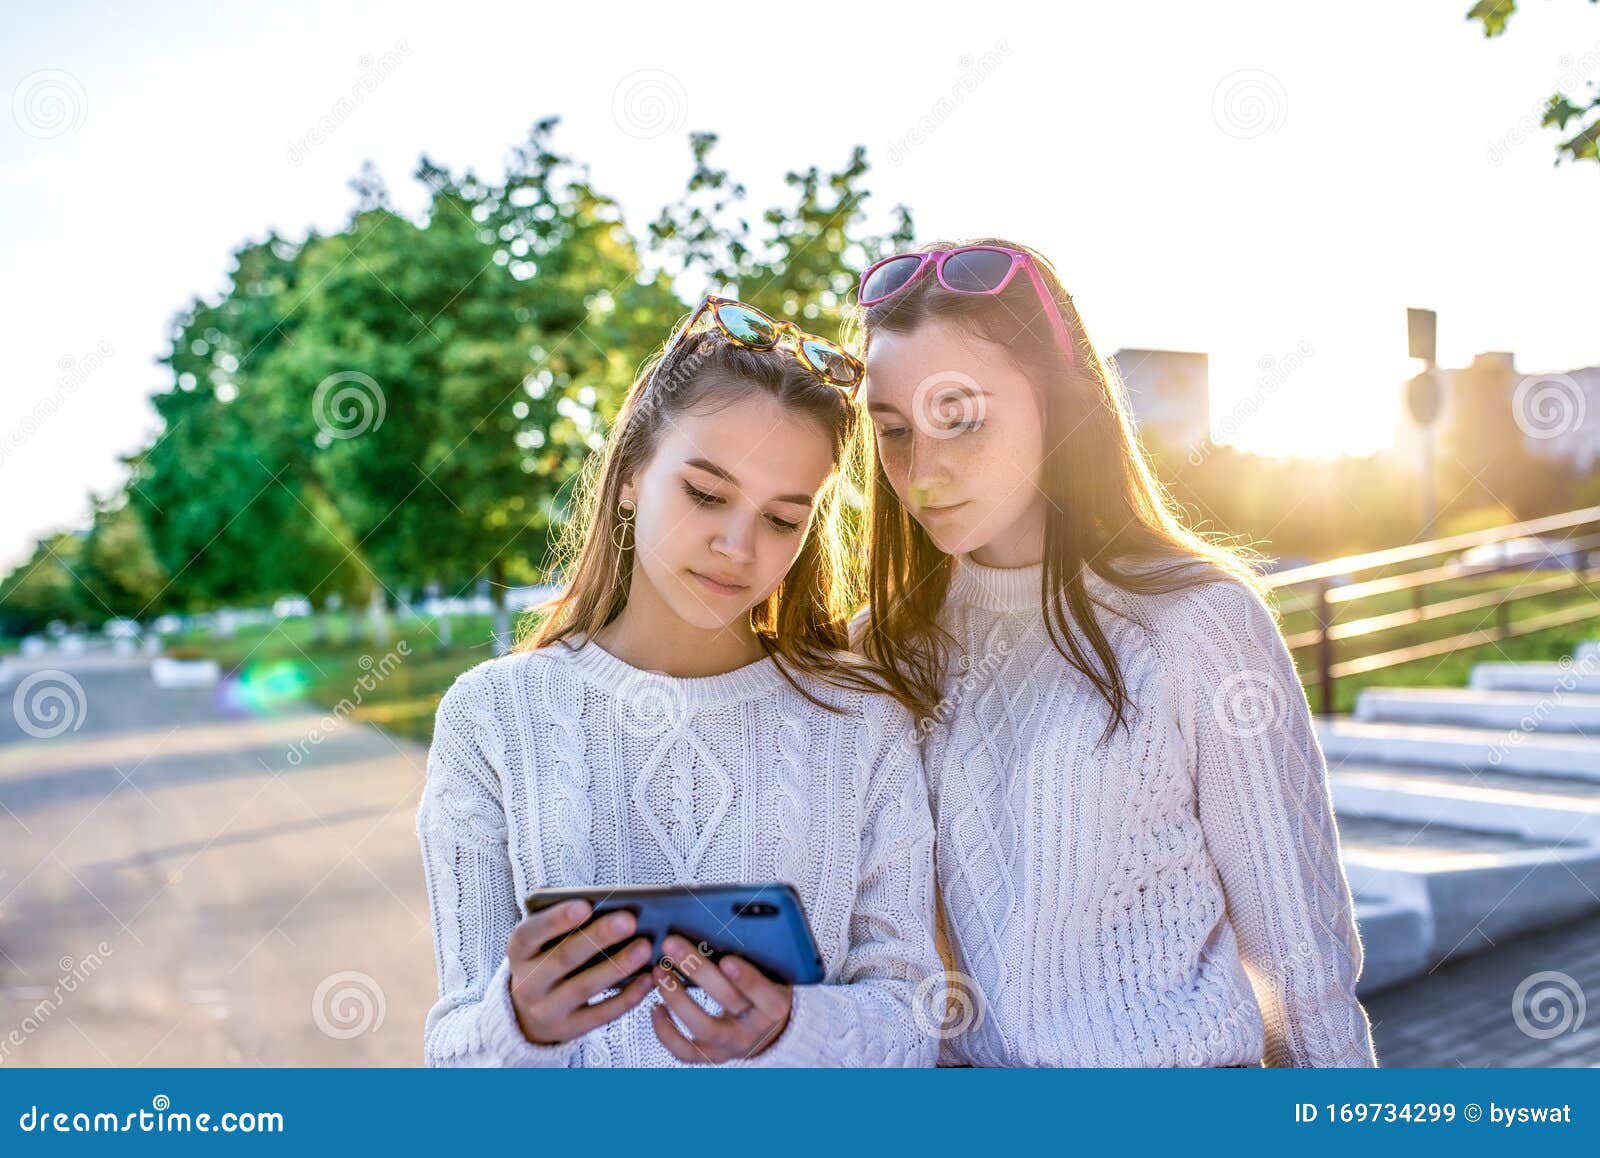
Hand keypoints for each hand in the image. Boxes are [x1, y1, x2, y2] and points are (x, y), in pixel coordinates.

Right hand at [505, 900, 653, 1045]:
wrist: (526, 1013)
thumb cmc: (547, 958)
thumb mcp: (543, 941)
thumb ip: (566, 924)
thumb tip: (612, 908)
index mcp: (519, 950)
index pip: (531, 933)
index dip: (556, 919)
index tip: (586, 905)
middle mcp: (527, 982)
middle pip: (564, 957)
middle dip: (598, 937)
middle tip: (630, 920)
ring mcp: (546, 1010)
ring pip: (584, 987)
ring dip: (617, 966)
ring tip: (646, 947)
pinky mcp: (568, 1030)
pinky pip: (600, 1015)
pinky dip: (626, 997)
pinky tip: (647, 979)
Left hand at [649, 933, 793, 1062]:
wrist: (765, 1025)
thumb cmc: (764, 986)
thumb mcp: (772, 971)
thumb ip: (758, 953)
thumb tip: (728, 919)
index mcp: (776, 1004)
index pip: (765, 995)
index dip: (747, 979)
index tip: (727, 959)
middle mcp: (755, 1028)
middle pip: (728, 1002)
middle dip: (698, 971)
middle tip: (673, 946)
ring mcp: (731, 1044)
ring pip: (703, 1026)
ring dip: (678, 998)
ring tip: (660, 971)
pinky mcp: (710, 1055)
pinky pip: (685, 1050)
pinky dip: (666, 1031)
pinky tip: (655, 1006)